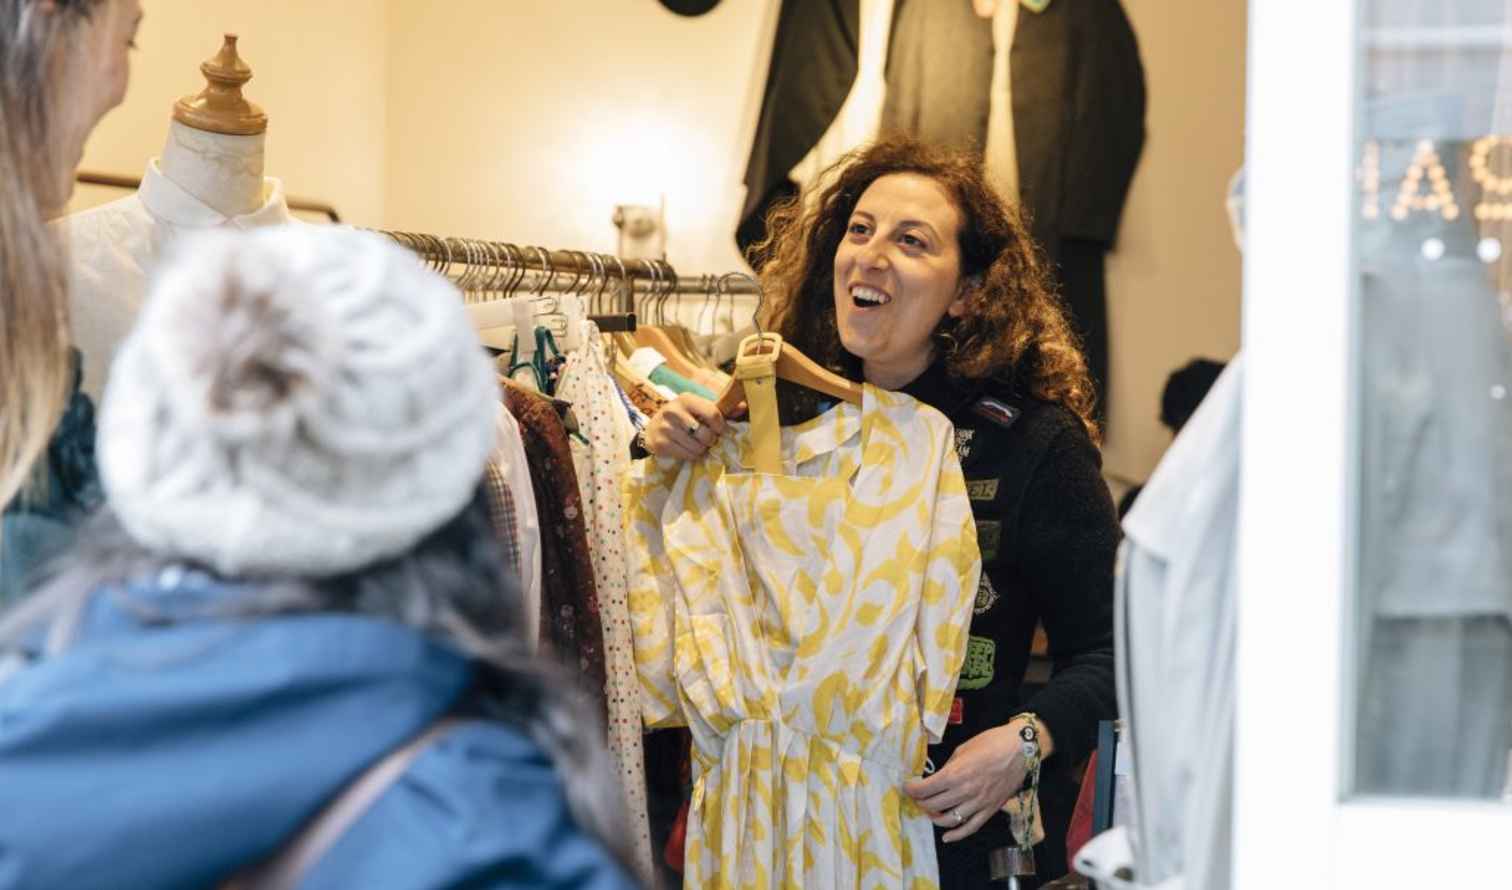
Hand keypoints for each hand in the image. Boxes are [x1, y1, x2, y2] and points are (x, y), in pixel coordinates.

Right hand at [643, 394, 727, 459]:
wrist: (653, 429)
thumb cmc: (683, 418)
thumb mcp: (698, 409)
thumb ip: (721, 409)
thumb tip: (744, 406)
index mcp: (686, 399)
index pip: (713, 413)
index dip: (720, 426)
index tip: (720, 430)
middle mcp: (674, 411)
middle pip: (706, 434)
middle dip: (710, 440)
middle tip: (706, 439)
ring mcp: (665, 428)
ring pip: (698, 447)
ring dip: (702, 449)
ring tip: (696, 443)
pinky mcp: (661, 444)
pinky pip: (688, 455)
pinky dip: (693, 455)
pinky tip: (688, 449)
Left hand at [903, 717, 1051, 842]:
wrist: (1020, 749)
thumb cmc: (991, 743)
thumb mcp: (963, 749)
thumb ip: (949, 766)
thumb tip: (938, 777)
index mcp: (955, 774)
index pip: (925, 789)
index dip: (912, 789)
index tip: (908, 786)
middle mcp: (964, 792)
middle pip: (933, 806)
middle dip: (920, 802)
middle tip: (918, 796)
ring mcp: (978, 803)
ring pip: (948, 820)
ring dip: (934, 818)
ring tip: (930, 811)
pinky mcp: (990, 810)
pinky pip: (970, 828)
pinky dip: (956, 835)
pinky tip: (947, 837)